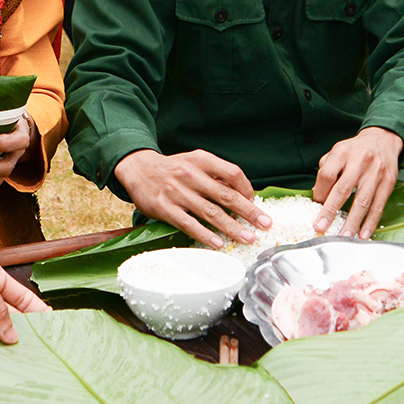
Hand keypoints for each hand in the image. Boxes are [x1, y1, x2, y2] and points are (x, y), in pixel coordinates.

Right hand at [113, 149, 269, 247]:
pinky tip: (218, 243)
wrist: (139, 169)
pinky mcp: (165, 208)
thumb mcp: (195, 162)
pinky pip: (189, 224)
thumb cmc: (173, 169)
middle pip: (226, 195)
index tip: (254, 202)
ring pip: (210, 212)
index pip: (232, 173)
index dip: (247, 189)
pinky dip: (205, 234)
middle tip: (264, 224)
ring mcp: (177, 192)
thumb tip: (243, 194)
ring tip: (247, 237)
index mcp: (201, 161)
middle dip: (249, 212)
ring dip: (232, 227)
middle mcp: (190, 175)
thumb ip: (216, 175)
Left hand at [313, 127, 403, 237]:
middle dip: (330, 210)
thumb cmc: (355, 150)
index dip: (319, 192)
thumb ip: (325, 171)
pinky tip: (363, 234)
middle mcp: (360, 161)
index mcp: (342, 153)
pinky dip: (371, 222)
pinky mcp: (388, 182)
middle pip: (343, 189)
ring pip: (362, 201)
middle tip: (320, 227)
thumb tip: (316, 196)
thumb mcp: (337, 152)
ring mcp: (376, 173)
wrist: (383, 138)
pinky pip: (379, 205)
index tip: (314, 206)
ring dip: (352, 222)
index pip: (327, 174)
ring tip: (343, 237)